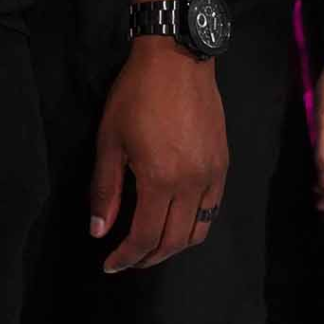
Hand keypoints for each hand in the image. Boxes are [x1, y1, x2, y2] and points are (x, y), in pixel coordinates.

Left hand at [90, 40, 228, 272]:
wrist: (178, 59)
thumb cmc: (136, 95)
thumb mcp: (109, 140)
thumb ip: (105, 190)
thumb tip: (100, 231)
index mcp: (161, 179)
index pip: (145, 236)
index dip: (126, 256)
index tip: (110, 264)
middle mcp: (193, 184)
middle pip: (174, 241)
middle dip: (148, 257)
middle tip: (127, 260)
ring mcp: (213, 175)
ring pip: (198, 230)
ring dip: (173, 246)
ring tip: (150, 246)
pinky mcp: (223, 164)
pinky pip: (212, 209)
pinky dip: (193, 225)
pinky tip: (175, 220)